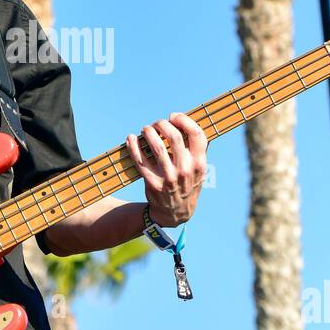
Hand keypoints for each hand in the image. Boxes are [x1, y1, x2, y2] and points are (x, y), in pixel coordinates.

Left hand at [126, 112, 207, 227]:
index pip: (196, 134)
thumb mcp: (199, 170)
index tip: (174, 116)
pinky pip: (139, 160)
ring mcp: (168, 177)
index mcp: (199, 163)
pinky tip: (131, 138)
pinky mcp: (152, 182)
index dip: (184, 120)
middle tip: (157, 123)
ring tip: (146, 129)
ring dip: (149, 132)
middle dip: (162, 124)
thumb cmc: (187, 184)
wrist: (175, 213)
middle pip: (174, 136)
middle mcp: (185, 170)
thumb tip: (186, 122)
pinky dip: (133, 146)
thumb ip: (196, 150)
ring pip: (156, 146)